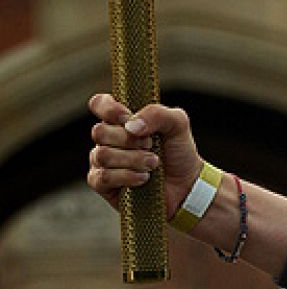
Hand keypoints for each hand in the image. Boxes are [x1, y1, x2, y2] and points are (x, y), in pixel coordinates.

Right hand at [86, 94, 204, 220]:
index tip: (127, 117)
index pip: (100, 103)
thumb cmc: (179, 151)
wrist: (186, 183)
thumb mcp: (178, 124)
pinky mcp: (103, 184)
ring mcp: (103, 162)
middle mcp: (109, 139)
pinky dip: (127, 176)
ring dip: (133, 159)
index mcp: (123, 120)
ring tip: (153, 163)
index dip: (108, 108)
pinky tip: (143, 178)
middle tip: (151, 145)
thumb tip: (131, 125)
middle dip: (129, 140)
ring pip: (102, 155)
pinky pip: (102, 177)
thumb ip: (157, 114)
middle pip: (99, 131)